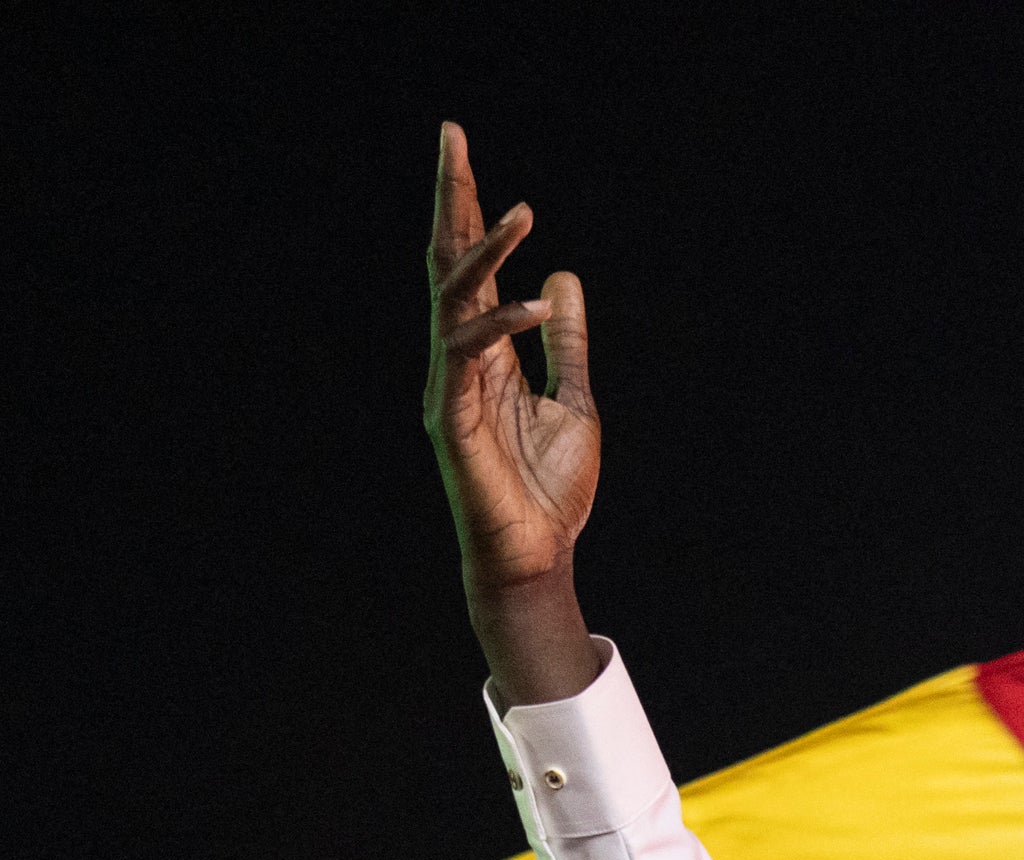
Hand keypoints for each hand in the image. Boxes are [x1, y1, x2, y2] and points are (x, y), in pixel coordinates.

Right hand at [427, 122, 603, 704]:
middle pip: (448, 264)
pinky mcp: (452, 420)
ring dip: (486, 251)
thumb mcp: (576, 401)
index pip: (470, 267)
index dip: (467, 209)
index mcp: (485, 354)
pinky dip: (504, 325)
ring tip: (522, 210)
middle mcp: (459, 361)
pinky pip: (471, 357)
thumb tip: (563, 278)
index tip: (461, 148)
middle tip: (453, 136)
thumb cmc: (548, 491)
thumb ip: (566, 343)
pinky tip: (539, 300)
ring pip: (455, 299)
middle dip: (452, 199)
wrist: (537, 558)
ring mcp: (450, 387)